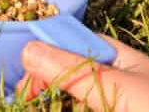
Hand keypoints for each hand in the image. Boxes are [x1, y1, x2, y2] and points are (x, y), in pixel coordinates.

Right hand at [17, 35, 148, 111]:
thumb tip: (28, 49)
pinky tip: (44, 106)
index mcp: (123, 61)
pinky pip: (73, 107)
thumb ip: (75, 71)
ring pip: (67, 96)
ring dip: (47, 98)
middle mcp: (115, 82)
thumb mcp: (118, 89)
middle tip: (26, 99)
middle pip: (66, 72)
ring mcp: (107, 103)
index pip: (77, 44)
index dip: (49, 51)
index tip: (28, 66)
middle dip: (42, 81)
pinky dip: (59, 105)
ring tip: (31, 104)